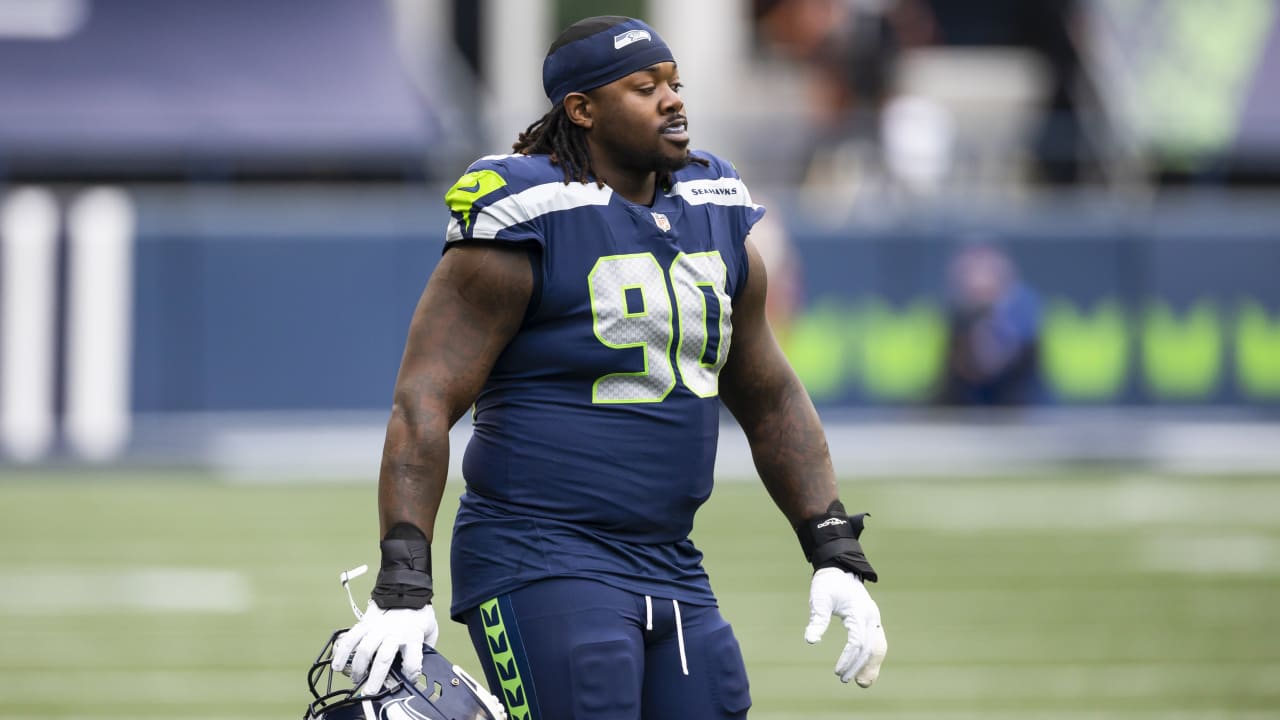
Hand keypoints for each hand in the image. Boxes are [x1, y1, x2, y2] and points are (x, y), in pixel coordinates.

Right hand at [331, 600, 439, 692]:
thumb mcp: (430, 630)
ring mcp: (377, 628)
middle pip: (383, 657)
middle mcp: (394, 632)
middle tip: (370, 692)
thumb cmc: (418, 614)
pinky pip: (350, 639)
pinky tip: (338, 665)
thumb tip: (424, 666)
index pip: (413, 659)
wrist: (406, 591)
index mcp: (413, 635)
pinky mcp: (365, 624)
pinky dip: (341, 653)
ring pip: (364, 650)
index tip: (408, 680)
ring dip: (358, 668)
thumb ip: (427, 649)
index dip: (411, 673)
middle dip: (376, 678)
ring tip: (357, 679)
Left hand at [805, 567, 886, 686]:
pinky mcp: (873, 621)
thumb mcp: (819, 599)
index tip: (837, 672)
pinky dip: (873, 658)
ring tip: (861, 683)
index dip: (848, 658)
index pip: (858, 641)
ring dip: (871, 666)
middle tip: (845, 680)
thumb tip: (810, 641)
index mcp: (860, 611)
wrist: (839, 569)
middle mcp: (872, 616)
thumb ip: (817, 619)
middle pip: (871, 647)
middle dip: (859, 666)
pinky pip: (878, 643)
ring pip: (879, 647)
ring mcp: (875, 618)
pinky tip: (865, 671)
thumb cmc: (828, 584)